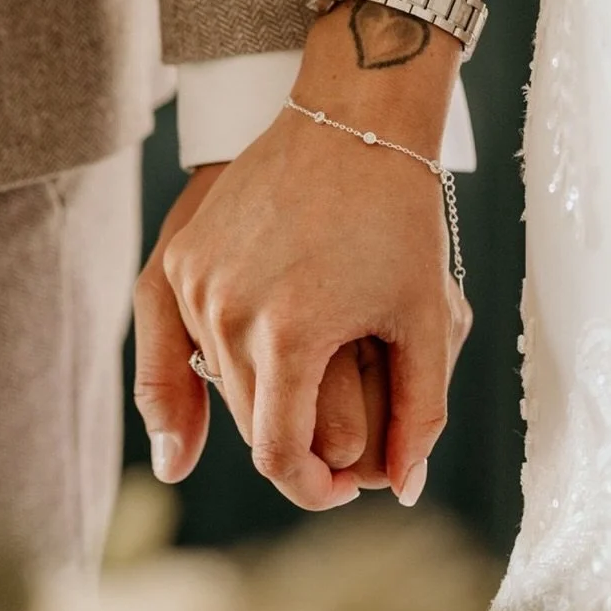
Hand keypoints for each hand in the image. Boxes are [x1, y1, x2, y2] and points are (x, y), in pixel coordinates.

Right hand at [155, 105, 469, 511]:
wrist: (351, 121)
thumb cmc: (400, 220)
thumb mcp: (428, 320)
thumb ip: (420, 415)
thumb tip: (407, 486)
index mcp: (289, 337)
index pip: (279, 456)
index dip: (313, 489)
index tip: (343, 489)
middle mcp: (228, 315)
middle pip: (250, 427)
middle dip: (297, 449)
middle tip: (343, 453)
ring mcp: (197, 285)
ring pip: (221, 386)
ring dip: (266, 401)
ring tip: (319, 384)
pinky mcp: (182, 260)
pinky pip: (196, 338)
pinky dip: (233, 355)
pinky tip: (277, 343)